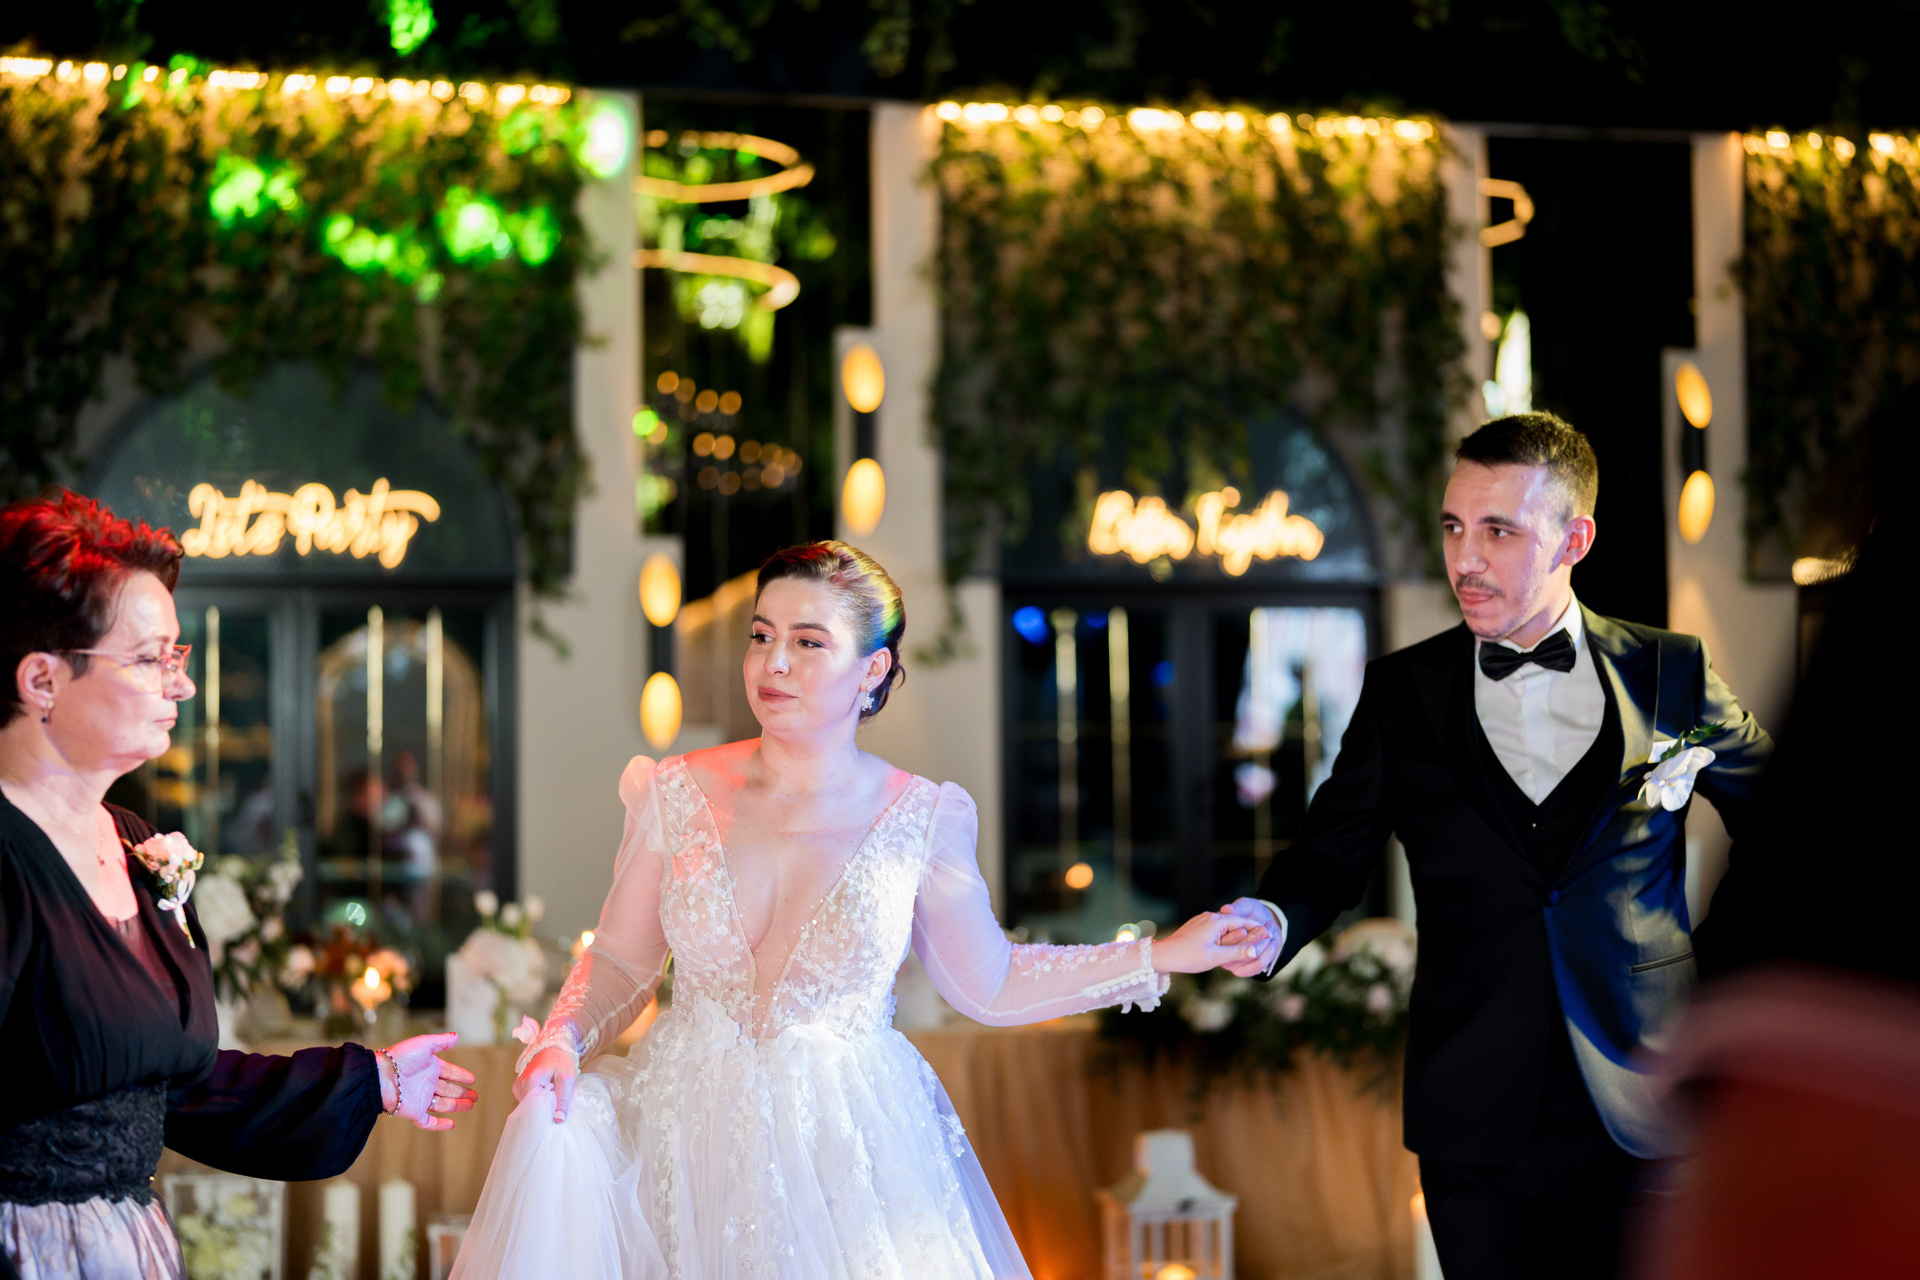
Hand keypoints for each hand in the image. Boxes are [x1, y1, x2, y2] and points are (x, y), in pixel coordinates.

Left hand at [380, 1032, 478, 1130]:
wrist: (382, 1077)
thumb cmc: (401, 1058)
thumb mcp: (424, 1044)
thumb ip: (441, 1041)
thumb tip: (456, 1036)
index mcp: (429, 1067)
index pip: (449, 1072)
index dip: (461, 1075)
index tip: (472, 1079)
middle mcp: (426, 1083)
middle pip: (448, 1089)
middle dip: (462, 1092)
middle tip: (475, 1096)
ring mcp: (421, 1099)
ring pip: (443, 1104)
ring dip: (457, 1105)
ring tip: (470, 1105)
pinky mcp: (415, 1112)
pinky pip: (429, 1121)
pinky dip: (440, 1125)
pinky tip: (452, 1124)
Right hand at [513, 1046, 578, 1123]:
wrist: (553, 1048)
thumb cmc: (561, 1062)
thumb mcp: (567, 1079)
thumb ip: (563, 1100)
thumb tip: (558, 1120)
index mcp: (531, 1081)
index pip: (533, 1108)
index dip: (545, 1116)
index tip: (555, 1120)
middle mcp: (520, 1085)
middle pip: (530, 1108)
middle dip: (544, 1112)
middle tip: (557, 1110)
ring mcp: (518, 1087)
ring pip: (529, 1106)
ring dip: (541, 1106)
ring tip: (552, 1100)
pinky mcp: (519, 1089)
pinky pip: (528, 1102)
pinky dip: (537, 1102)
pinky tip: (546, 1097)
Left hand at [1151, 910, 1268, 973]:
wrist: (1163, 956)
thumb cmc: (1188, 957)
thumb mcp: (1215, 957)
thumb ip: (1237, 952)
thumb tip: (1256, 950)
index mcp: (1216, 921)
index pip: (1243, 922)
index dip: (1258, 929)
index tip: (1270, 934)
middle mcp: (1210, 917)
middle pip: (1235, 924)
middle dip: (1247, 934)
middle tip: (1262, 941)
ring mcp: (1203, 921)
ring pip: (1226, 928)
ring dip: (1235, 938)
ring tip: (1246, 946)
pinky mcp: (1197, 927)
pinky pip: (1216, 931)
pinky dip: (1224, 938)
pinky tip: (1227, 948)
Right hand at [1217, 897, 1283, 977]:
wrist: (1265, 924)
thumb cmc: (1252, 912)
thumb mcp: (1246, 905)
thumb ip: (1237, 907)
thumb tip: (1226, 909)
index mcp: (1218, 934)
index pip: (1227, 938)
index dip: (1244, 933)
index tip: (1260, 926)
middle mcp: (1221, 950)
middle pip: (1237, 949)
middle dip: (1256, 938)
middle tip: (1266, 929)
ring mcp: (1231, 962)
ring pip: (1249, 958)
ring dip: (1264, 946)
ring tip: (1270, 933)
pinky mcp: (1242, 970)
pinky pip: (1255, 967)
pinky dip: (1267, 955)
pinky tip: (1271, 944)